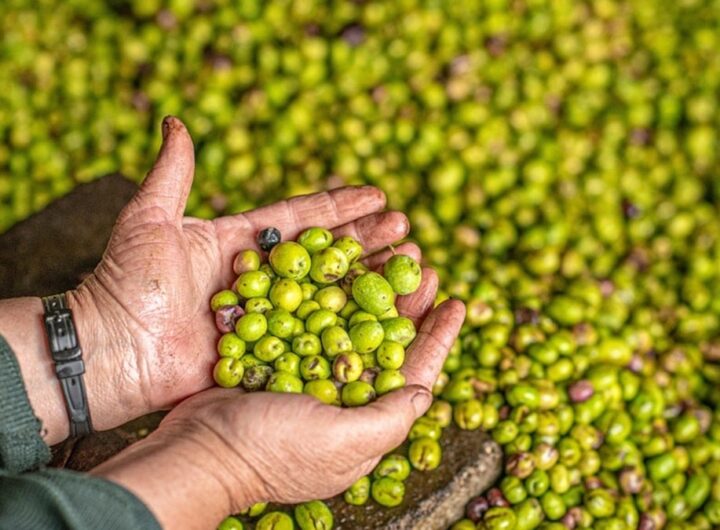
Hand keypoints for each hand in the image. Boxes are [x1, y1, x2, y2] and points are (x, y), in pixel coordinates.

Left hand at [65, 116, 417, 440]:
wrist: (113, 349)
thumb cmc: (127, 283)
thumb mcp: (150, 220)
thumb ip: (172, 174)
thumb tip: (176, 121)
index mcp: (241, 243)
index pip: (302, 218)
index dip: (340, 207)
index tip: (378, 195)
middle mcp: (262, 279)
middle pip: (325, 255)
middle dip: (367, 242)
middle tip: (407, 230)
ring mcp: (269, 317)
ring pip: (329, 295)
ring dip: (370, 281)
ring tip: (410, 266)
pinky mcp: (270, 354)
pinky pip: (316, 339)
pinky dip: (352, 330)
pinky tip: (388, 321)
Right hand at [94, 292, 464, 529]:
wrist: (197, 448)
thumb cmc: (271, 450)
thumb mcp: (341, 441)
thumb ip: (389, 418)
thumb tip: (424, 391)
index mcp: (365, 420)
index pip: (414, 373)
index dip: (439, 337)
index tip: (457, 302)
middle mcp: (342, 397)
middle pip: (384, 340)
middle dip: (405, 301)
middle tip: (418, 263)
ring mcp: (309, 376)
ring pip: (350, 322)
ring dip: (370, 287)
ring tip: (385, 254)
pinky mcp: (276, 357)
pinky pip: (310, 317)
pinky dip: (324, 290)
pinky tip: (333, 264)